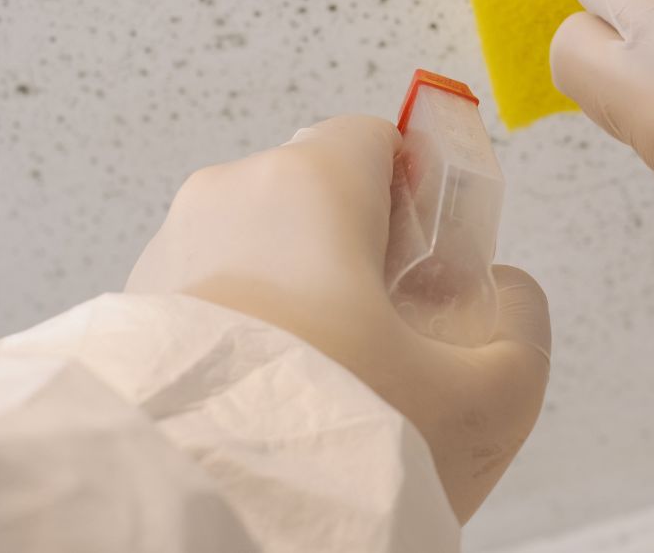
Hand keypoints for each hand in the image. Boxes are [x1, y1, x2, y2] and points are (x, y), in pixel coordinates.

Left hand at [125, 115, 549, 520]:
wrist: (201, 518)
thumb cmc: (331, 444)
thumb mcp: (487, 396)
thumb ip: (523, 325)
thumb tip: (512, 294)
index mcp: (308, 185)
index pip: (377, 137)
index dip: (420, 195)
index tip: (435, 258)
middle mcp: (227, 198)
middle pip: (320, 196)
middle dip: (362, 255)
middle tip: (393, 336)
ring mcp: (169, 252)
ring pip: (263, 247)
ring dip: (302, 298)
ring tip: (332, 381)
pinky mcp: (130, 311)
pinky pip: (213, 296)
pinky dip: (249, 333)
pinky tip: (275, 402)